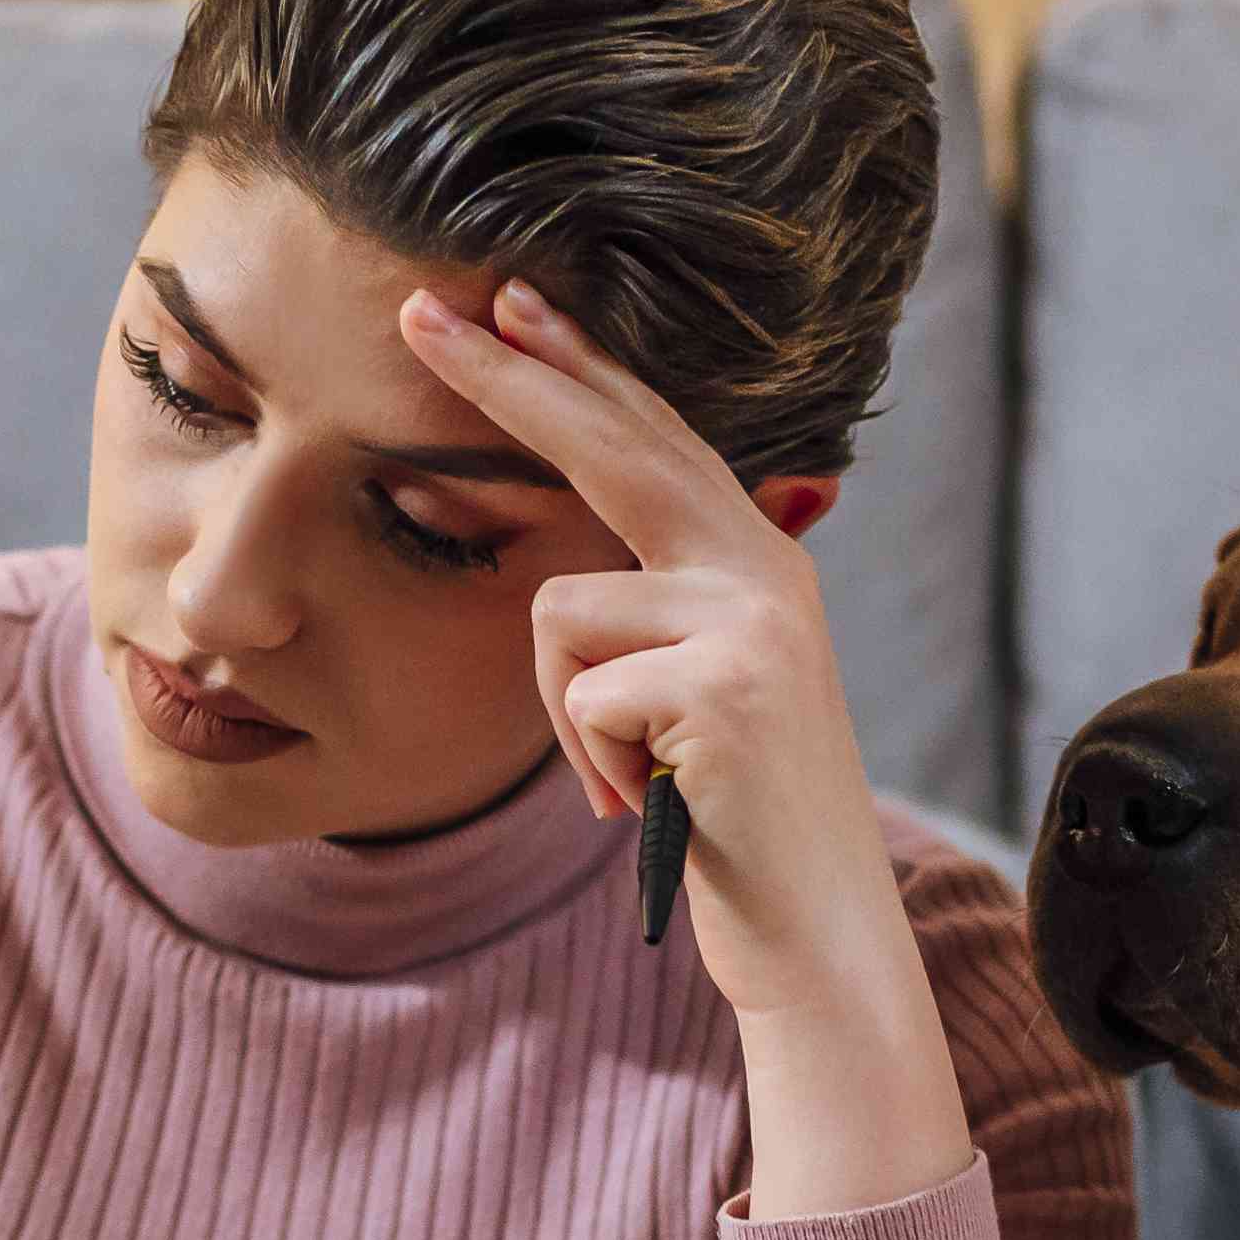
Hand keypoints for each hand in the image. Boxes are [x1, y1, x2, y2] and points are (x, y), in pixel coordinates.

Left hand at [395, 275, 973, 1215]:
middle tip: (420, 313)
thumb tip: (566, 573)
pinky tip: (650, 807)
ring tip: (632, 782)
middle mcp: (763, 571)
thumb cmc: (738, 825)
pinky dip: (591, 770)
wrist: (819, 939)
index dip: (579, 366)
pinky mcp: (725, 688)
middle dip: (508, 380)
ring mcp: (751, 624)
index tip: (508, 301)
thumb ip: (662, 612)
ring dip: (563, 717)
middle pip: (611, 448)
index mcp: (757, 563)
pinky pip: (578, 700)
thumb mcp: (702, 696)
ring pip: (560, 613)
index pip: (654, 437)